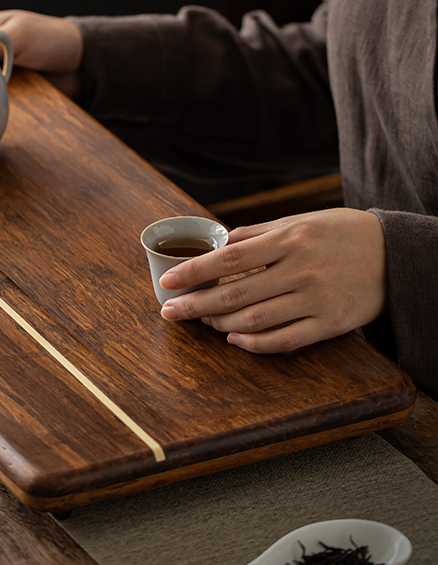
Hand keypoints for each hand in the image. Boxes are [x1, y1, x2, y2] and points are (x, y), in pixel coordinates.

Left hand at [159, 209, 386, 353]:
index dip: (194, 271)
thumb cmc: (342, 233)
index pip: (229, 258)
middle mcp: (300, 270)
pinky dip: (254, 343)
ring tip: (202, 320)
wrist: (396, 254)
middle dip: (195, 304)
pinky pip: (285, 340)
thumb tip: (220, 243)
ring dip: (220, 323)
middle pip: (235, 293)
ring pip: (255, 320)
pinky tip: (234, 339)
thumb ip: (259, 234)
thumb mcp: (301, 221)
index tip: (168, 281)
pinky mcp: (331, 325)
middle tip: (170, 311)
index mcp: (289, 239)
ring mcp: (316, 300)